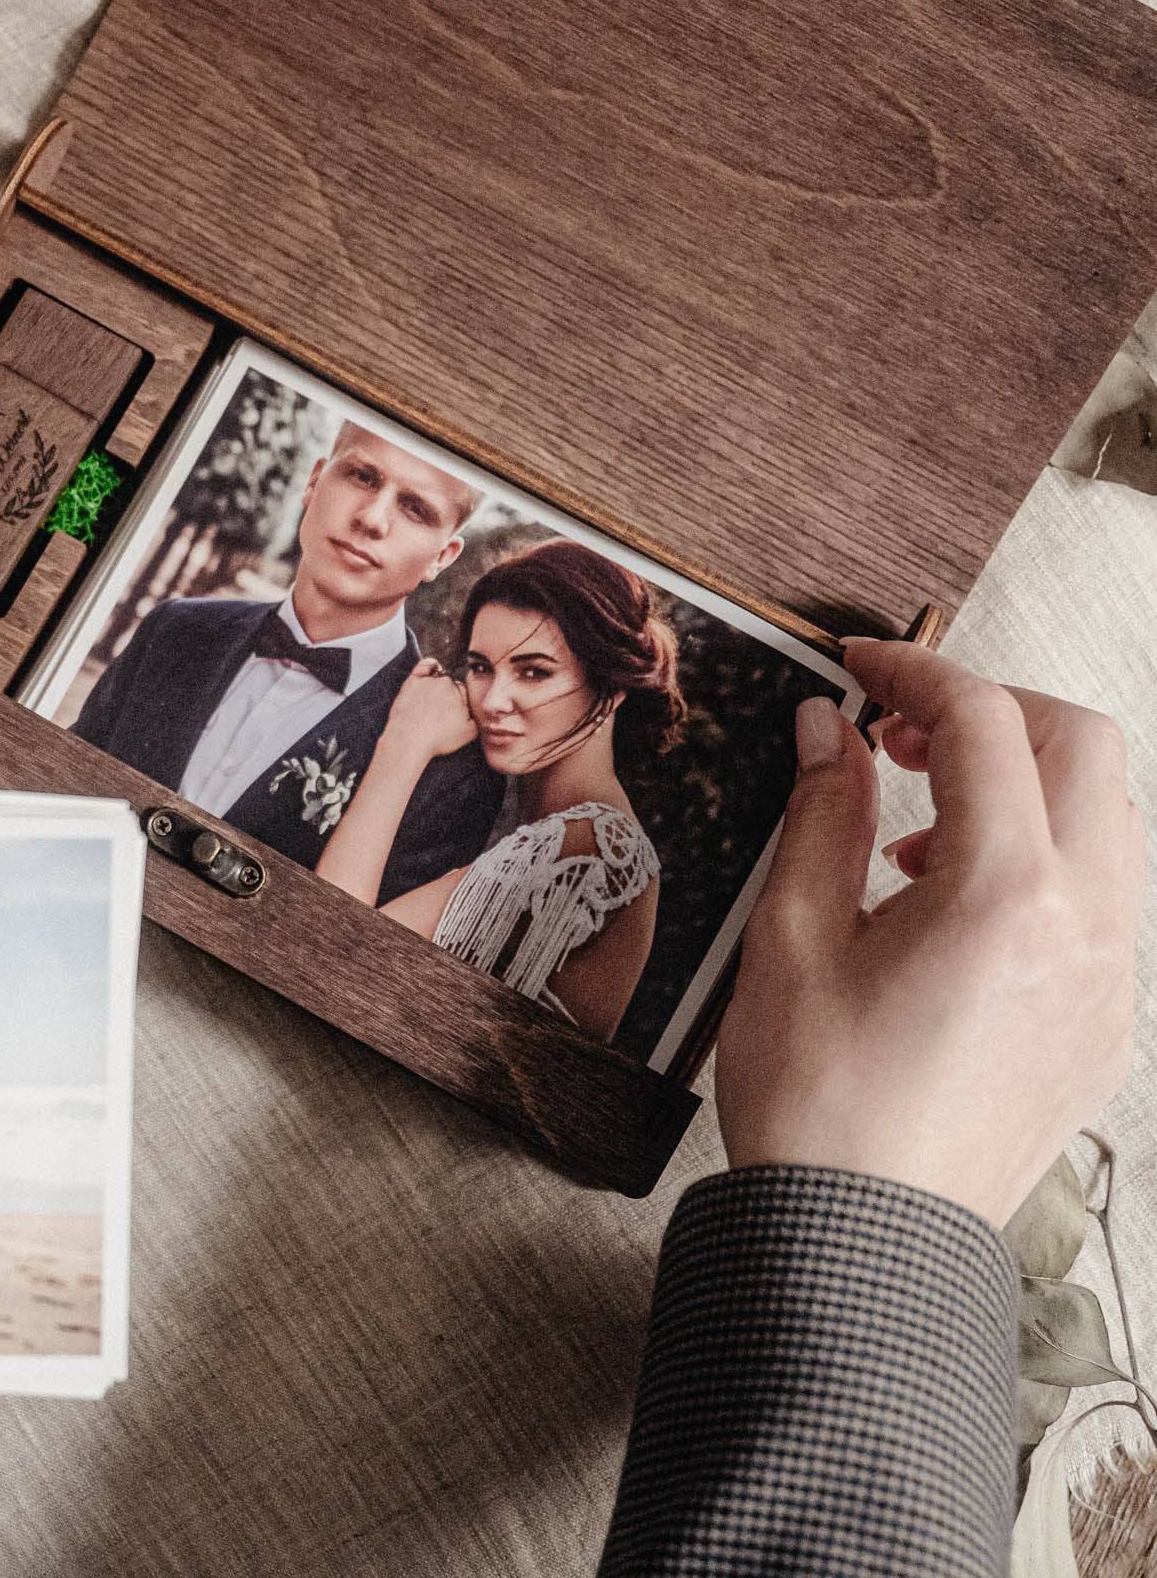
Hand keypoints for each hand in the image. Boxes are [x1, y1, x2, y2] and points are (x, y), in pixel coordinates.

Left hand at [378, 658, 476, 764]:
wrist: (410, 740)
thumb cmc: (437, 738)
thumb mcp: (469, 732)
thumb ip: (476, 717)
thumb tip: (475, 712)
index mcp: (460, 694)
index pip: (463, 690)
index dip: (459, 701)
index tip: (453, 709)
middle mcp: (445, 683)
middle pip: (450, 683)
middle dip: (448, 694)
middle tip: (440, 710)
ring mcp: (427, 681)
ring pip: (437, 676)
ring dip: (436, 684)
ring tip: (431, 702)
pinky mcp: (412, 682)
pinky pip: (423, 666)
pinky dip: (429, 665)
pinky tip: (432, 667)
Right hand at [716, 640, 1141, 1228]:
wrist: (861, 1238)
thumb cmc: (817, 1097)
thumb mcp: (793, 934)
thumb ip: (825, 811)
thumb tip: (831, 729)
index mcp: (1005, 894)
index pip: (987, 723)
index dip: (916, 673)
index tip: (859, 669)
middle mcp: (1088, 926)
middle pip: (1082, 747)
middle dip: (992, 713)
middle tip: (899, 735)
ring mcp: (1113, 978)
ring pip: (1108, 818)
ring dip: (1023, 784)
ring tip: (918, 829)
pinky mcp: (1107, 1022)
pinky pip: (1105, 896)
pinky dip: (1042, 857)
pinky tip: (949, 902)